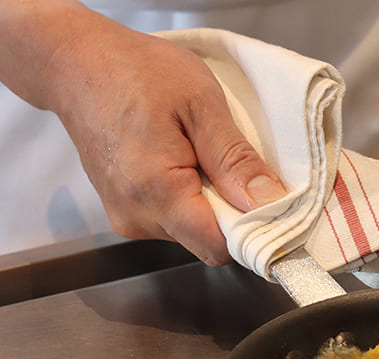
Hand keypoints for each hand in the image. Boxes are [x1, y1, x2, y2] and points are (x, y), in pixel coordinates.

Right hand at [2, 3, 284, 265]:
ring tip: (204, 158)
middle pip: (207, 242)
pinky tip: (186, 165)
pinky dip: (192, 201)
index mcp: (156, 191)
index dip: (253, 232)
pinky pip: (175, 222)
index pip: (218, 247)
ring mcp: (127, 218)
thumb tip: (271, 202)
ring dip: (211, 205)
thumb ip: (236, 160)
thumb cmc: (137, 73)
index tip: (274, 207)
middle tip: (237, 168)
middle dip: (233, 214)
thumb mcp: (201, 104)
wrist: (78, 65)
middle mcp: (136, 217)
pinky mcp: (125, 213)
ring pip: (193, 234)